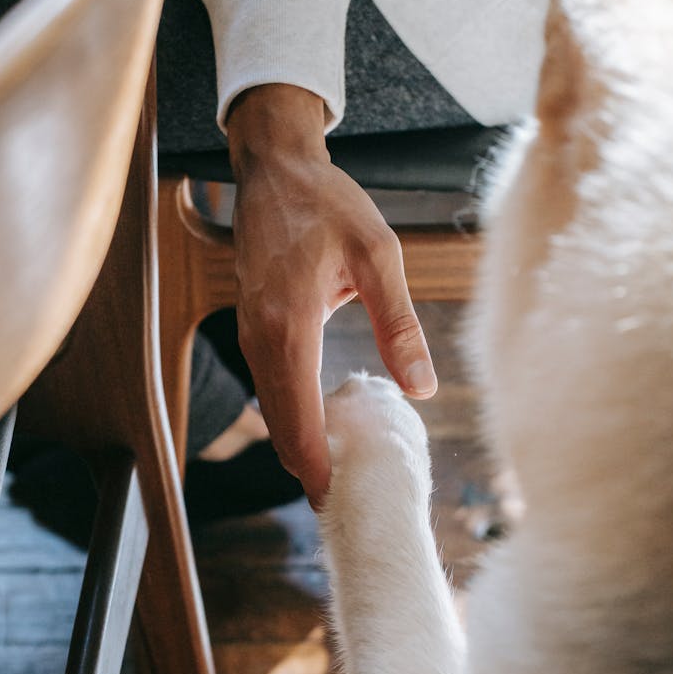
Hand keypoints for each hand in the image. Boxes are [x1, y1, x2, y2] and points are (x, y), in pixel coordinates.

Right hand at [227, 85, 436, 508]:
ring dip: (301, 446)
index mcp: (288, 324)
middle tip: (347, 503)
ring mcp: (250, 334)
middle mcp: (260, 337)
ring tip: (340, 477)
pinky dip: (292, 418)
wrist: (275, 170)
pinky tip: (324, 429)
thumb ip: (398, 324)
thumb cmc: (327, 204)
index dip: (318, 465)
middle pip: (280, 425)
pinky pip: (271, 387)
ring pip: (273, 410)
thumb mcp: (377, 255)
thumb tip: (422, 387)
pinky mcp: (253, 328)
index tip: (339, 501)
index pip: (299, 416)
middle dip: (309, 468)